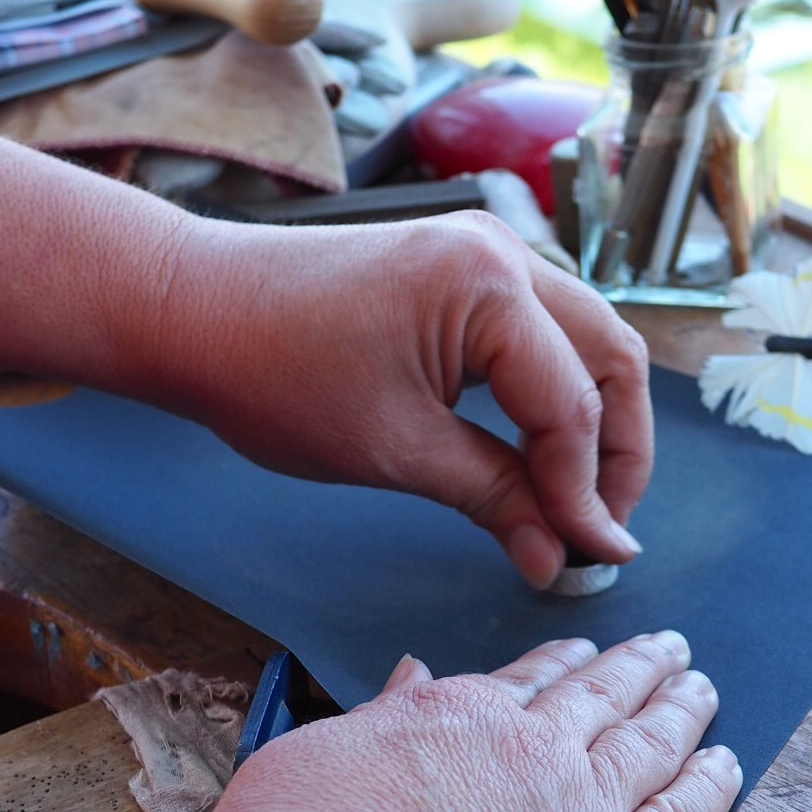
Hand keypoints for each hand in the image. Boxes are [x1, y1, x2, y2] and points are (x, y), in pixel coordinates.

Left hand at [171, 211, 652, 586]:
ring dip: (594, 420)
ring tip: (575, 498)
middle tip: (601, 528)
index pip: (575, 408)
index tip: (594, 558)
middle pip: (612, 358)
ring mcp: (488, 253)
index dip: (588, 494)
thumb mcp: (396, 451)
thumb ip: (494, 499)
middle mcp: (504, 253)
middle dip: (618, 451)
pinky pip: (545, 332)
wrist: (193, 310)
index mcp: (489, 288)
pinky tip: (539, 449)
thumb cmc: (273, 372)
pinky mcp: (466, 268)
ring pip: (587, 341)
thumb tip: (558, 556)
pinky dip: (556, 392)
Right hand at [184, 632, 740, 811]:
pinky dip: (711, 785)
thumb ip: (380, 715)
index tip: (589, 652)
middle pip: (603, 695)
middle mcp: (532, 748)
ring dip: (683, 708)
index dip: (566, 664)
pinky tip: (727, 765)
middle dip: (640, 668)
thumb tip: (412, 671)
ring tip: (704, 688)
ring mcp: (583, 808)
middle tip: (672, 650)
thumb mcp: (314, 755)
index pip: (530, 680)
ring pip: (651, 741)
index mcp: (458, 714)